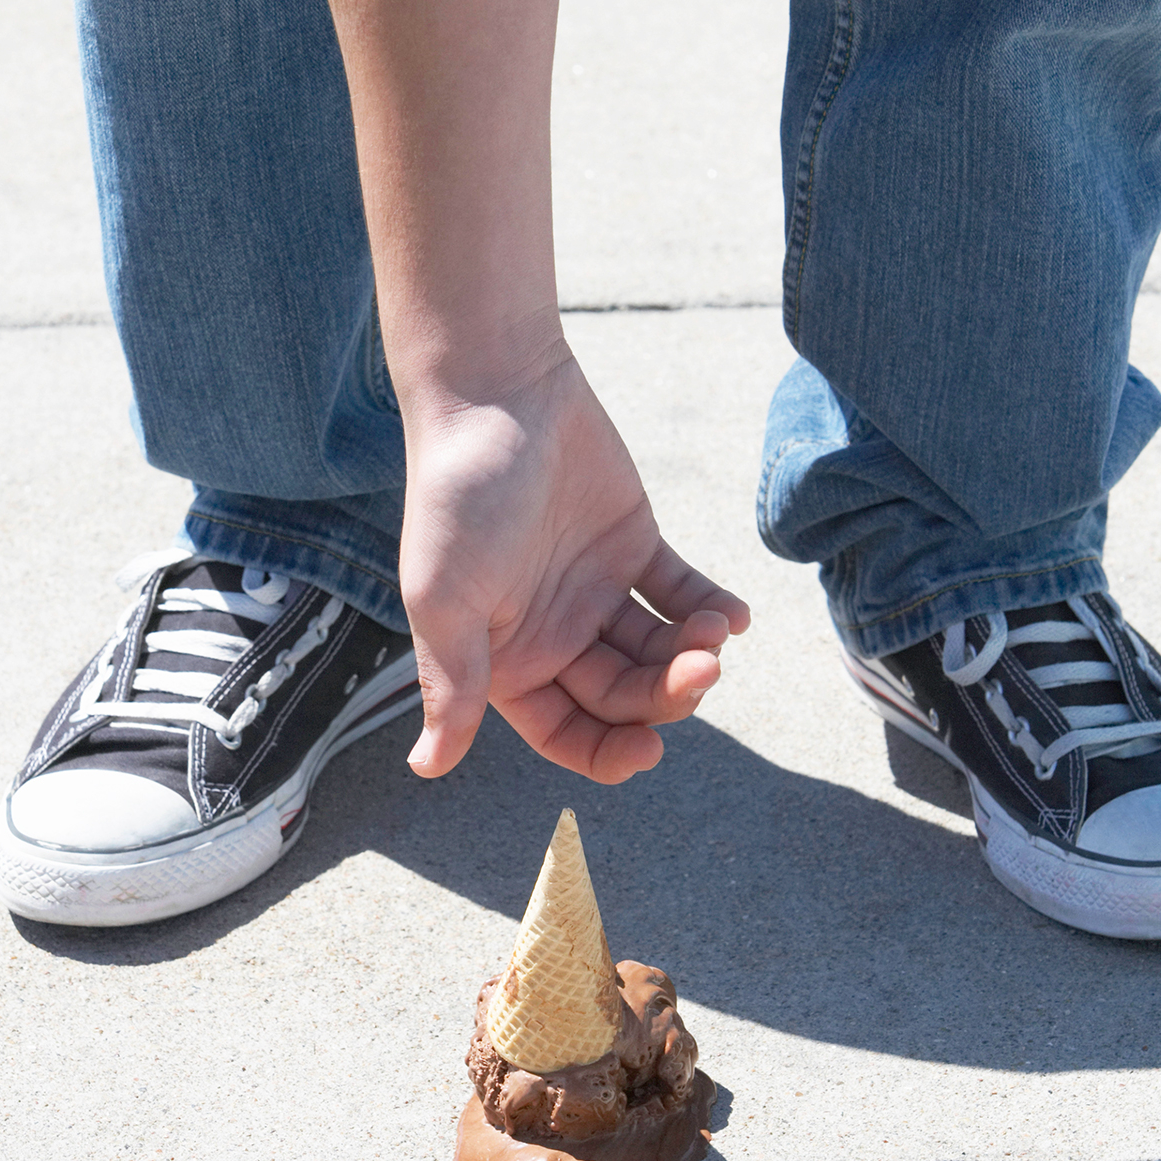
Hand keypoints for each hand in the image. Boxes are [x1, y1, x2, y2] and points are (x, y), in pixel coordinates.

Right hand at [398, 350, 751, 783]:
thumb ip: (452, 684)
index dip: (607, 752)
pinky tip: (732, 614)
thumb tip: (428, 768)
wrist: (495, 392)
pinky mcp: (634, 545)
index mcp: (506, 660)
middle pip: (624, 696)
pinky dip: (711, 608)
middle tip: (700, 671)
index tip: (648, 750)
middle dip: (664, 695)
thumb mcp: (444, 599)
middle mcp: (553, 634)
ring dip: (693, 652)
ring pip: (658, 649)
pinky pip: (680, 593)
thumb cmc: (456, 496)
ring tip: (715, 631)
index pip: (567, 734)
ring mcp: (596, 590)